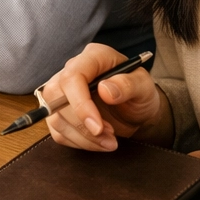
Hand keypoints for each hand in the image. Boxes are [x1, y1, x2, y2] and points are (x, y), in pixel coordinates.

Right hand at [41, 43, 170, 151]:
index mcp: (93, 57)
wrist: (135, 110)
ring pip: (54, 118)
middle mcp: (71, 71)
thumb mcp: (144, 87)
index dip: (80, 104)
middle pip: (56, 98)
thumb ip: (129, 85)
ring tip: (109, 141)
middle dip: (81, 125)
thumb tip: (105, 90)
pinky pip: (57, 131)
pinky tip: (97, 142)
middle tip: (109, 137)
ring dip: (82, 137)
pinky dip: (77, 142)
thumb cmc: (139, 94)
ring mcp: (61, 92)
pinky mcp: (58, 111)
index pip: (72, 77)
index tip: (98, 127)